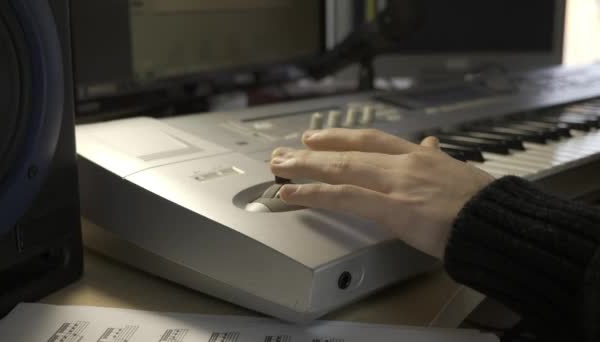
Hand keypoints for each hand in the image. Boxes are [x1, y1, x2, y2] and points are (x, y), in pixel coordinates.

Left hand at [269, 128, 493, 259]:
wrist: (497, 222)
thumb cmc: (482, 204)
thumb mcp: (458, 172)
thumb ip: (437, 159)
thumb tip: (430, 145)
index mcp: (417, 156)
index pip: (370, 140)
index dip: (339, 138)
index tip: (317, 138)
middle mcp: (402, 164)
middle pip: (347, 153)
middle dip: (312, 153)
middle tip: (284, 153)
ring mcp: (395, 184)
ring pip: (340, 170)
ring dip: (305, 168)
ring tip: (279, 168)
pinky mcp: (392, 208)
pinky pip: (344, 198)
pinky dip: (314, 194)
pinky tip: (292, 193)